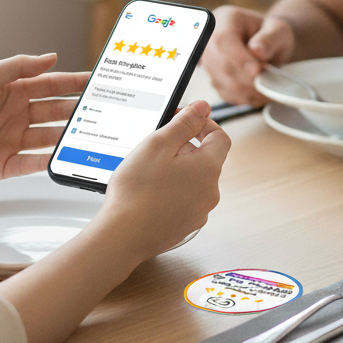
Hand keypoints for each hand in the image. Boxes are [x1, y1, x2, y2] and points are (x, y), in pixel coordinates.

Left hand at [0, 54, 84, 180]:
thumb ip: (17, 66)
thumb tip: (51, 57)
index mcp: (12, 91)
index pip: (50, 85)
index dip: (73, 83)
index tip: (95, 82)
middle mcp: (16, 115)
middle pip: (54, 112)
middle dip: (77, 111)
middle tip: (100, 111)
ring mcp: (11, 140)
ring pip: (48, 139)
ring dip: (66, 137)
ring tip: (87, 137)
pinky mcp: (3, 165)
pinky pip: (31, 164)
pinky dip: (48, 162)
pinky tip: (62, 159)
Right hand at [98, 100, 230, 260]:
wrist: (123, 235)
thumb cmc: (137, 190)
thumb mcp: (158, 143)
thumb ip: (184, 122)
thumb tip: (203, 107)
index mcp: (208, 168)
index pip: (220, 137)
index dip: (202, 124)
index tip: (182, 121)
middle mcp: (210, 192)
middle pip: (204, 159)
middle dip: (183, 148)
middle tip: (155, 149)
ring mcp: (199, 212)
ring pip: (192, 180)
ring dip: (175, 170)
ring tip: (147, 173)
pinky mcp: (185, 225)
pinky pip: (183, 199)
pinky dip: (170, 192)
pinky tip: (147, 193)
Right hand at [201, 5, 294, 104]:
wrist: (267, 44)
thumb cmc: (272, 34)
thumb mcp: (277, 30)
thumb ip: (269, 38)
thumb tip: (257, 51)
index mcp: (224, 20)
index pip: (223, 41)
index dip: (239, 59)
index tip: (259, 71)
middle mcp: (209, 40)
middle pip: (220, 65)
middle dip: (247, 80)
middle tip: (270, 85)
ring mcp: (209, 61)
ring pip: (223, 83)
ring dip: (248, 92)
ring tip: (269, 89)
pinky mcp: (215, 78)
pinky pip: (227, 94)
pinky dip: (245, 98)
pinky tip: (260, 92)